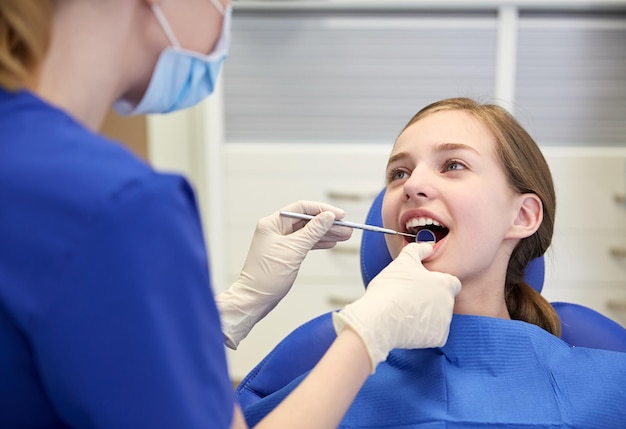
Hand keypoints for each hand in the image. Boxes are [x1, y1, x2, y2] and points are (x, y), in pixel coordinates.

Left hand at [216, 201, 351, 348]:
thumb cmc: (267, 276)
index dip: (322, 210)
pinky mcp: (285, 253)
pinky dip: (318, 243)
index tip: (339, 215)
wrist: (255, 299)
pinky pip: (305, 243)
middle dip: (327, 223)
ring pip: (308, 232)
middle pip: (306, 220)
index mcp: (272, 223)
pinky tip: (332, 243)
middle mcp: (275, 229)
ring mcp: (280, 242)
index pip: (301, 208)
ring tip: (345, 235)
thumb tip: (327, 216)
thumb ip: (313, 231)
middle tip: (346, 227)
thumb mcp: (294, 250)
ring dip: (326, 233)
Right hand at [332, 242, 460, 371]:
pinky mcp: (437, 338)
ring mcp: (444, 322)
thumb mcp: (403, 262)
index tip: (424, 284)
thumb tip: (427, 245)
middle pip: (444, 300)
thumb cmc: (390, 289)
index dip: (438, 282)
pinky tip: (407, 325)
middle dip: (431, 299)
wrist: (379, 319)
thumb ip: (418, 250)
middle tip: (409, 298)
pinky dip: (422, 331)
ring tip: (405, 312)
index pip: (452, 282)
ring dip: (426, 315)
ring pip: (438, 317)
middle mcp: (449, 303)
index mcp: (444, 284)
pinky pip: (432, 334)